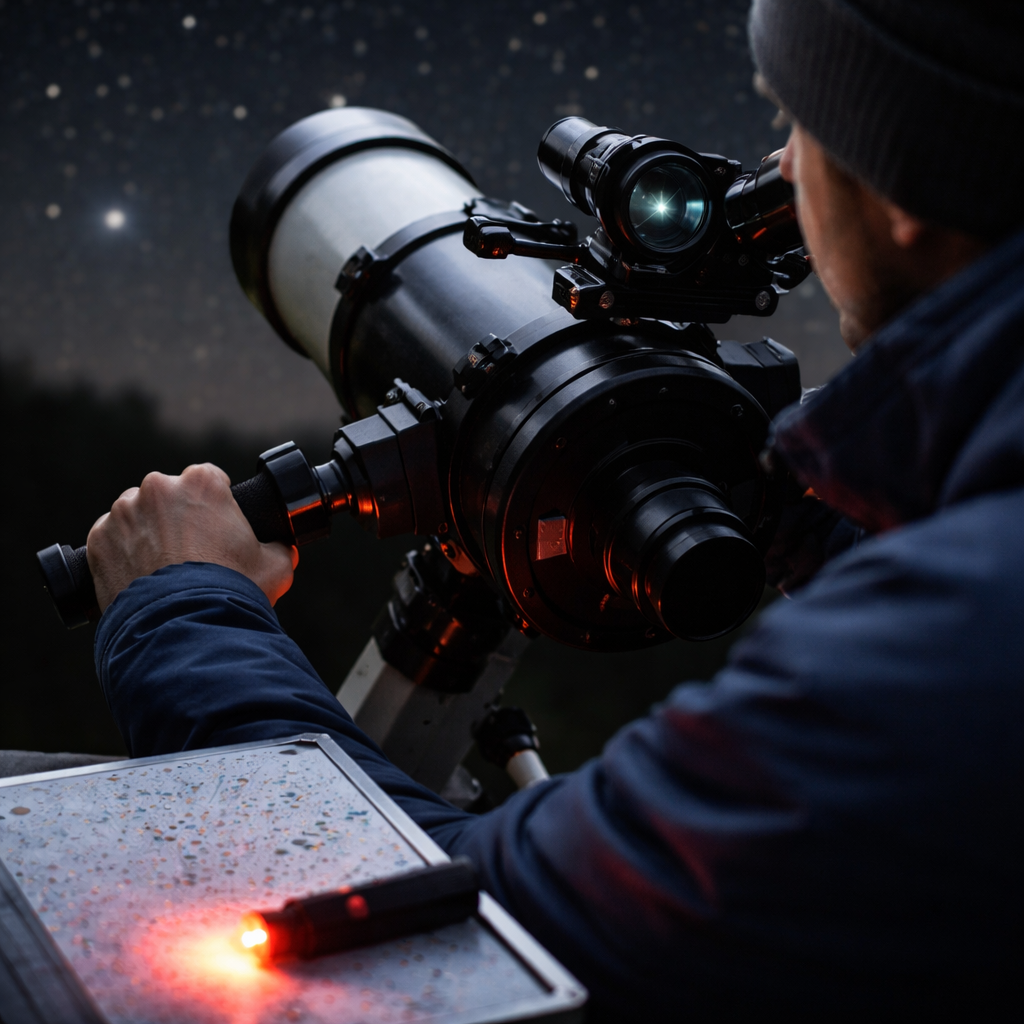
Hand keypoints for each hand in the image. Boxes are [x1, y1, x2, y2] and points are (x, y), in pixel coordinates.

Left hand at [86, 463, 298, 612]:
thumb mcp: (276, 566)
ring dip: (147, 533)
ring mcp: (123, 513)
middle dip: (178, 517)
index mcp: (202, 483)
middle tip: (191, 553)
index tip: (217, 528)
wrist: (184, 627)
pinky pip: (111, 540)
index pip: (210, 479)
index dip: (217, 504)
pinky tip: (141, 578)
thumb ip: (279, 548)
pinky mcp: (98, 540)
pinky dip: (122, 555)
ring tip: (163, 570)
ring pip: (137, 516)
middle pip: (169, 495)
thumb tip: (281, 549)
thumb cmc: (231, 591)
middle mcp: (158, 488)